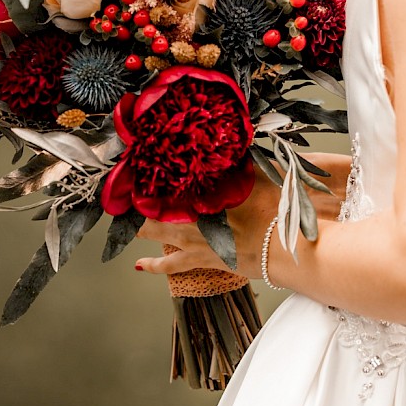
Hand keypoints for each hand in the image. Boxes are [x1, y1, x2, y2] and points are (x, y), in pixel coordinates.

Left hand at [133, 150, 349, 278]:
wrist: (283, 249)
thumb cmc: (274, 210)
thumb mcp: (259, 175)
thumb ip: (241, 160)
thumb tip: (233, 139)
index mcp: (203, 192)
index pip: (168, 181)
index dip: (149, 176)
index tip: (135, 166)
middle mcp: (191, 217)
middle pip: (155, 206)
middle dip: (138, 201)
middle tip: (121, 196)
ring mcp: (193, 242)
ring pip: (156, 234)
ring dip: (141, 228)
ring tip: (125, 225)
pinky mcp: (201, 261)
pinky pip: (170, 266)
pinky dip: (154, 266)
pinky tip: (141, 266)